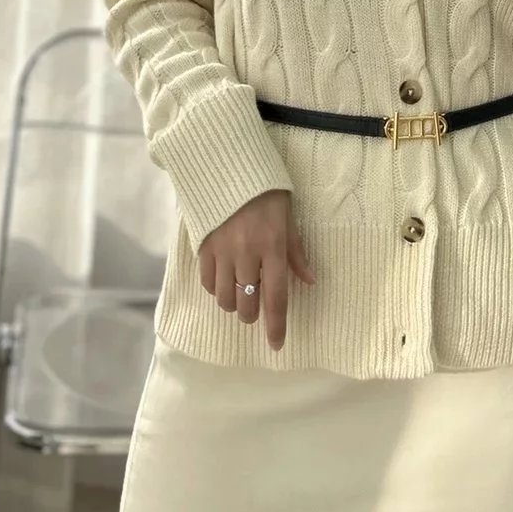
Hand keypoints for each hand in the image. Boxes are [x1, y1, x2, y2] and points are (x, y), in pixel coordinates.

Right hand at [199, 189, 314, 351]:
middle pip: (247, 305)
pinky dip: (215, 288)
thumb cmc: (266, 192)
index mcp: (272, 247)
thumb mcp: (288, 217)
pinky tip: (222, 278)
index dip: (276, 325)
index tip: (276, 345)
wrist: (228, 166)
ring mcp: (222, 252)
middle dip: (252, 314)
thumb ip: (296, 251)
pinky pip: (207, 283)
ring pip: (225, 299)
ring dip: (233, 303)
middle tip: (255, 306)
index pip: (276, 297)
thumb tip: (309, 281)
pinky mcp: (203, 247)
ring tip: (239, 292)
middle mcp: (247, 255)